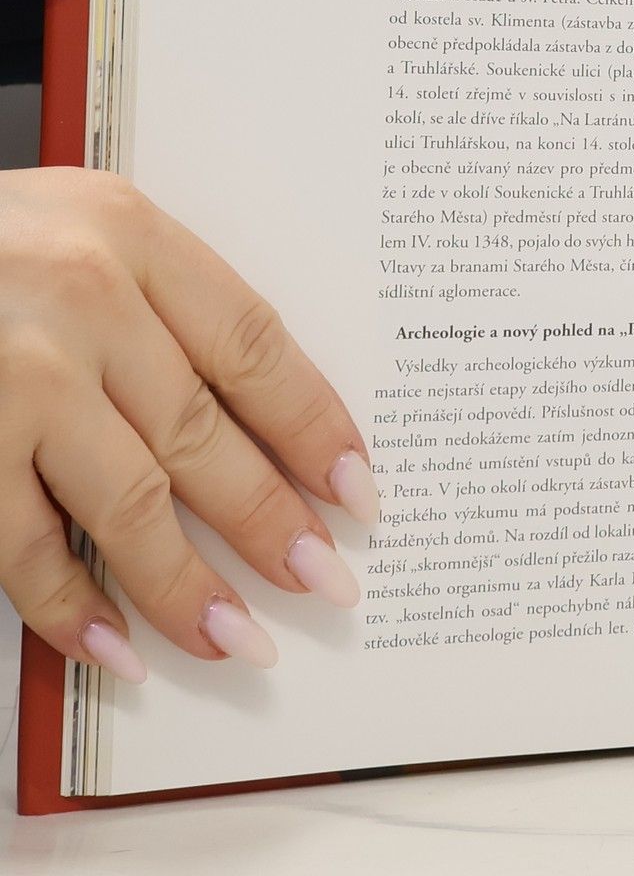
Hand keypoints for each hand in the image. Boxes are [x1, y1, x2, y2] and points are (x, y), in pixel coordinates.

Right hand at [0, 169, 377, 681]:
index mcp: (125, 230)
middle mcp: (78, 294)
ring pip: (129, 504)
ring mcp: (12, 374)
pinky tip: (117, 647)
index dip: (313, 426)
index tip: (357, 487)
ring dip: (188, 587)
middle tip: (323, 580)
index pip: (254, 345)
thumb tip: (253, 421)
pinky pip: (24, 546)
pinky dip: (72, 608)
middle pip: (204, 433)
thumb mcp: (70, 229)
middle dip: (272, 522)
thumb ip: (152, 304)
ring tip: (239, 639)